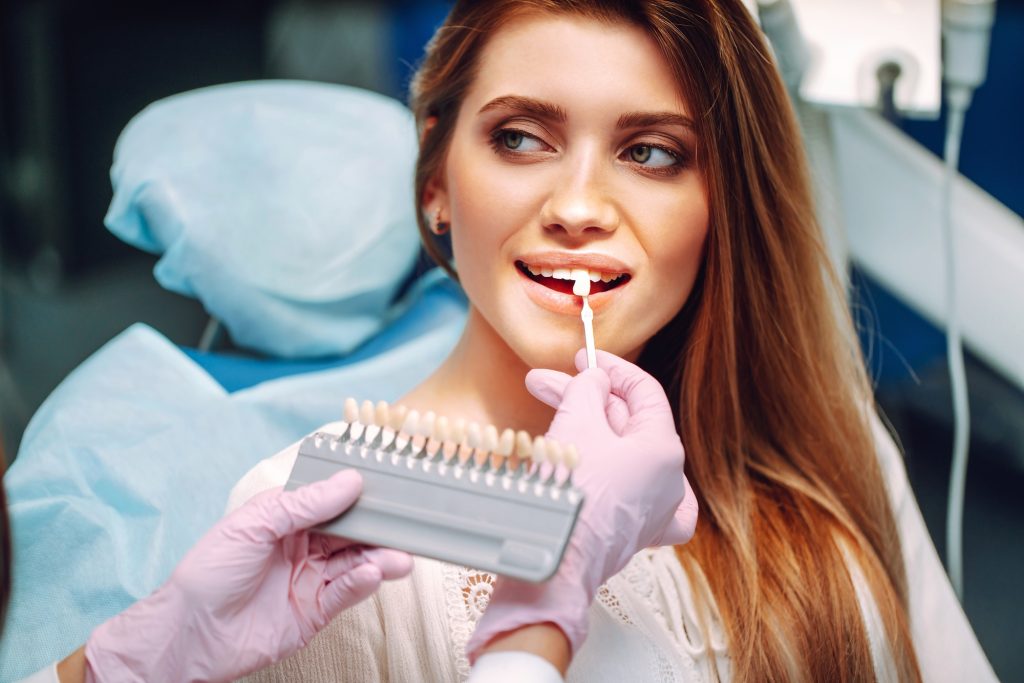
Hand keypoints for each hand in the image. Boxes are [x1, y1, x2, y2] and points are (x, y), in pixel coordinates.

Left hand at [84, 469, 411, 682]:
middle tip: (406, 524)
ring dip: (379, 558)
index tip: (387, 487)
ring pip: (355, 564)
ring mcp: (310, 580)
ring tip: (399, 557)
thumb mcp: (254, 524)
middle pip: (350, 533)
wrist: (189, 634)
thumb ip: (304, 504)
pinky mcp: (314, 613)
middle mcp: (302, 547)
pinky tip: (372, 574)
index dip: (358, 495)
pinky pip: (345, 594)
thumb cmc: (208, 572)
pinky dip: (362, 583)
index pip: (331, 501)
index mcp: (286, 519)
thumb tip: (349, 481)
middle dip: (378, 529)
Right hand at [467, 350, 696, 661]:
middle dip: (584, 398)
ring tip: (545, 413)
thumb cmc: (571, 490)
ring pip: (623, 454)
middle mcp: (668, 481)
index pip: (644, 392)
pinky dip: (613, 472)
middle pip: (626, 422)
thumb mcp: (577, 420)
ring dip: (584, 428)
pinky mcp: (633, 533)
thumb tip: (596, 381)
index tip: (584, 358)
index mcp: (665, 449)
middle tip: (545, 382)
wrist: (556, 557)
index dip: (611, 367)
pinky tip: (604, 462)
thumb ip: (589, 389)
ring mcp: (654, 511)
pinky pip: (633, 494)